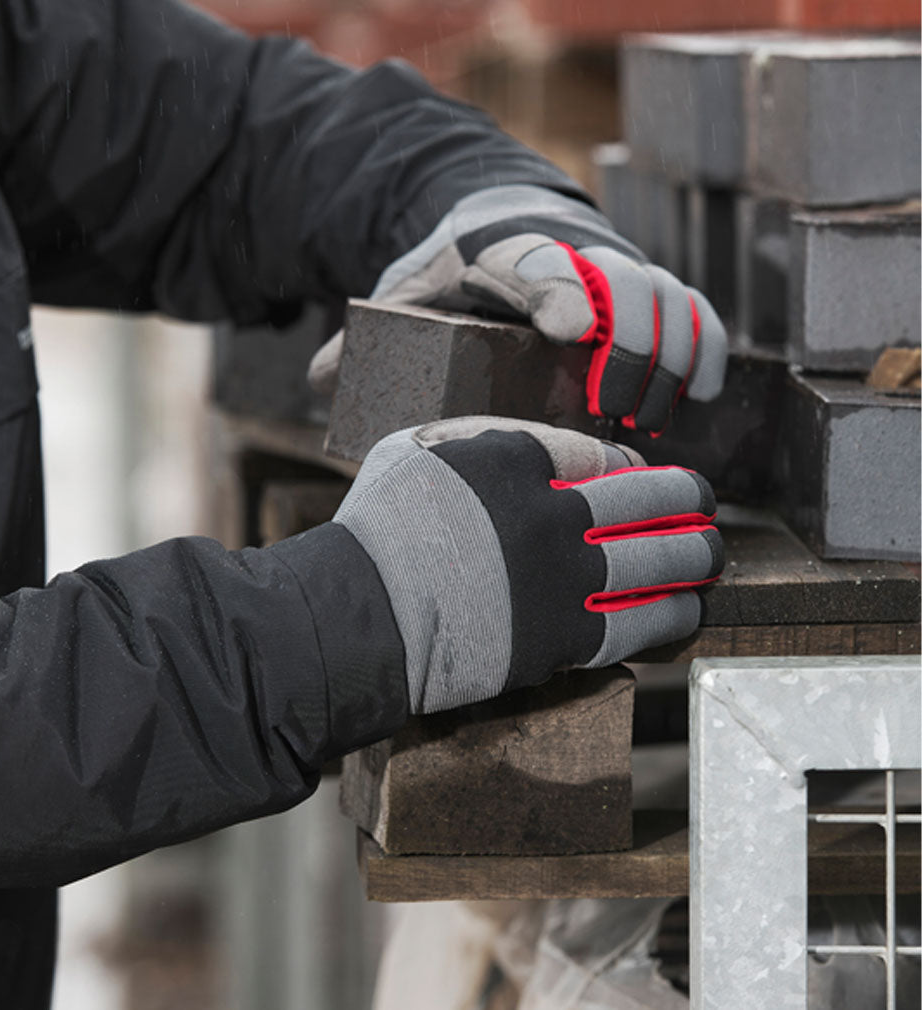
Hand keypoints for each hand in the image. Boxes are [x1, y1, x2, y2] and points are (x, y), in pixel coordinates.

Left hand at [310, 183, 727, 430]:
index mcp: (499, 256)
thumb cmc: (454, 283)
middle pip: (621, 280)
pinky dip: (705, 348)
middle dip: (628, 344)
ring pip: (668, 295)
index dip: (559, 290)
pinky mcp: (650, 292)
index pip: (534, 262)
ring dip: (670, 357)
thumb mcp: (404, 301)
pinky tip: (698, 394)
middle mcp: (571, 257)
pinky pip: (695, 311)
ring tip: (649, 418)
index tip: (573, 331)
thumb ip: (363, 338)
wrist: (502, 236)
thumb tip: (321, 379)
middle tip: (613, 407)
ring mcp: (616, 271)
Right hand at [334, 416, 722, 713]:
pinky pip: (635, 622)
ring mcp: (559, 577)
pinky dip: (670, 612)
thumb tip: (544, 444)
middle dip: (685, 500)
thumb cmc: (377, 531)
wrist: (358, 618)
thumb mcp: (415, 449)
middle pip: (643, 499)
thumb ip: (481, 435)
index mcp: (513, 457)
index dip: (629, 464)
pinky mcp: (561, 637)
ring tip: (713, 554)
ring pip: (653, 559)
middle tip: (704, 504)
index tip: (639, 473)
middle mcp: (548, 512)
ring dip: (693, 555)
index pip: (598, 454)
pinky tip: (690, 608)